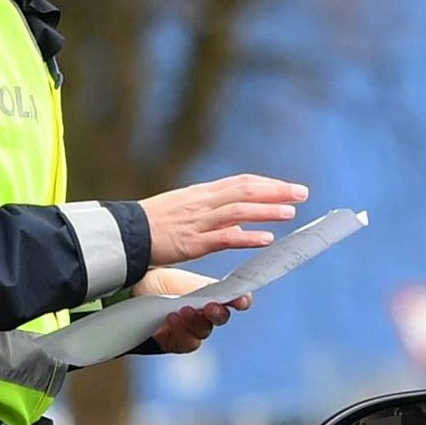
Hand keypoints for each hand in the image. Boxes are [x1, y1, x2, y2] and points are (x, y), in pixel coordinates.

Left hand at [137, 267, 243, 354]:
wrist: (133, 298)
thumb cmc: (157, 284)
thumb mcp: (179, 278)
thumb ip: (200, 284)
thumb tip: (217, 284)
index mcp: (213, 294)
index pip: (236, 299)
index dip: (241, 300)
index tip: (240, 300)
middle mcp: (207, 313)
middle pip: (222, 318)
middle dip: (218, 312)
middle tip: (211, 306)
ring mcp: (194, 330)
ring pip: (205, 330)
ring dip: (196, 321)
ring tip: (183, 310)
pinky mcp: (179, 342)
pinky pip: (187, 342)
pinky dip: (181, 331)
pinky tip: (172, 319)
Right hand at [141, 175, 305, 264]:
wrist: (123, 235)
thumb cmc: (151, 225)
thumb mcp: (183, 209)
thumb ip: (211, 212)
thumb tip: (237, 220)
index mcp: (201, 193)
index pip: (240, 182)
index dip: (267, 183)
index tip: (288, 187)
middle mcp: (202, 203)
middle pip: (245, 190)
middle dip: (276, 191)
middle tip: (302, 193)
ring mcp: (198, 221)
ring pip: (239, 210)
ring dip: (267, 210)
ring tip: (292, 213)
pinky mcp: (192, 242)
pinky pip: (224, 237)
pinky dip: (247, 236)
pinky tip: (267, 238)